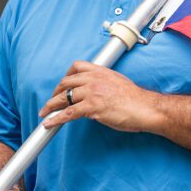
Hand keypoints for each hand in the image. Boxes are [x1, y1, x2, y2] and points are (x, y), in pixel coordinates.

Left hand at [39, 61, 161, 131]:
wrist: (146, 108)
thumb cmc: (136, 99)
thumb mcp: (118, 82)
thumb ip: (104, 83)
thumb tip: (96, 91)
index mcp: (101, 71)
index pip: (76, 67)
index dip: (66, 76)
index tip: (62, 85)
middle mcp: (94, 79)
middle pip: (66, 83)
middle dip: (55, 92)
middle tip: (51, 102)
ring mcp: (92, 92)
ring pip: (64, 98)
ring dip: (51, 106)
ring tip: (44, 113)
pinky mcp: (92, 107)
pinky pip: (68, 113)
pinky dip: (56, 118)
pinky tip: (49, 123)